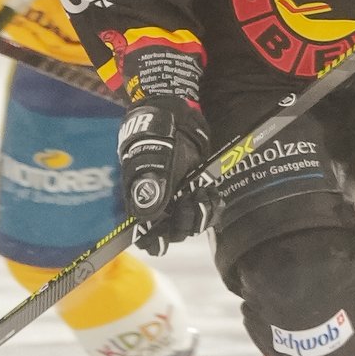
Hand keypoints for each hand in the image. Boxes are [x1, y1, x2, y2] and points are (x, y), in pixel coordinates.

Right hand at [117, 100, 211, 247]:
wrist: (174, 115)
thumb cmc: (156, 136)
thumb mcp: (152, 159)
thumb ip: (152, 187)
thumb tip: (147, 218)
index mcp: (141, 200)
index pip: (144, 233)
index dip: (154, 240)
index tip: (165, 240)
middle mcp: (159, 203)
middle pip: (172, 231)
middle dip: (183, 222)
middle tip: (189, 201)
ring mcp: (178, 197)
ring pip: (191, 223)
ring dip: (200, 214)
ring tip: (202, 194)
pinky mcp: (195, 188)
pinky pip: (205, 209)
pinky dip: (212, 206)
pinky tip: (212, 194)